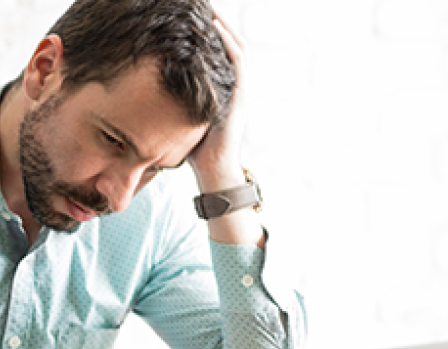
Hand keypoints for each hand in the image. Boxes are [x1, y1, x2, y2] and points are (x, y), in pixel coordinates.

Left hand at [188, 10, 248, 190]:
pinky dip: (227, 41)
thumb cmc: (194, 147)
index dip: (207, 30)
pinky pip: (238, 61)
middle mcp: (233, 85)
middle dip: (216, 20)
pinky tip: (214, 26)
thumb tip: (143, 79)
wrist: (213, 169)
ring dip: (223, 24)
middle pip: (230, 42)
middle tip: (200, 2)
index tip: (189, 13)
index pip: (217, 50)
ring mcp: (239, 89)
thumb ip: (173, 95)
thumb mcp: (180, 113)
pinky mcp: (241, 95)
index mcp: (222, 87)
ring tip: (208, 7)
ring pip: (237, 46)